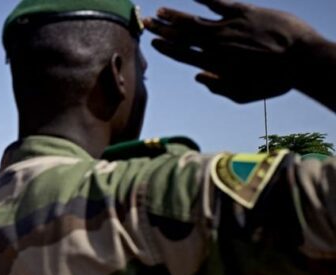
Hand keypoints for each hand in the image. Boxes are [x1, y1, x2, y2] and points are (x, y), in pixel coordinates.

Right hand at [145, 0, 320, 102]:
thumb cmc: (274, 80)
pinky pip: (218, 2)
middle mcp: (215, 44)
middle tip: (147, 22)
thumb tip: (198, 77)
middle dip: (162, 29)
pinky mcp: (243, 13)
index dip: (167, 47)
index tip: (153, 41)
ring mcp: (228, 27)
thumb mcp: (244, 94)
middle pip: (182, 36)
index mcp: (214, 64)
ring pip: (194, 20)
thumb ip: (219, 88)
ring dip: (175, 15)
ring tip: (160, 11)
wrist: (299, 58)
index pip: (183, 54)